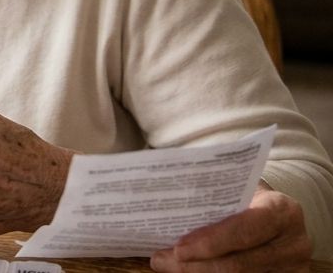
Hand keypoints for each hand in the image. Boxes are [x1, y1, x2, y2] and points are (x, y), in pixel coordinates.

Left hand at [150, 186, 311, 271]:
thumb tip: (164, 206)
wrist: (277, 214)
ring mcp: (292, 267)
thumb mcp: (237, 190)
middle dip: (195, 265)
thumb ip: (211, 198)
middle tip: (161, 260)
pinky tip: (190, 270)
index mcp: (281, 210)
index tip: (178, 248)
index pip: (244, 230)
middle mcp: (293, 242)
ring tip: (168, 265)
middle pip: (238, 263)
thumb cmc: (248, 197)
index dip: (211, 242)